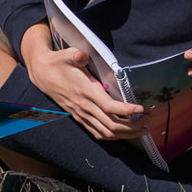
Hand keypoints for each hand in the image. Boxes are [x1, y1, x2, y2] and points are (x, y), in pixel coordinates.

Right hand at [21, 24, 145, 140]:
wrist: (43, 73)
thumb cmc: (59, 62)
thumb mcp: (67, 55)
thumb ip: (76, 55)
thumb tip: (82, 55)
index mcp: (86, 92)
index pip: (109, 107)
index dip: (127, 111)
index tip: (142, 109)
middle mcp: (85, 107)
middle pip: (112, 125)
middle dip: (133, 126)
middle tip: (148, 120)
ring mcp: (82, 115)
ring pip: (107, 133)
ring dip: (126, 134)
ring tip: (142, 129)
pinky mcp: (80, 118)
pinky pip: (98, 133)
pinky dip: (113, 136)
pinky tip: (124, 133)